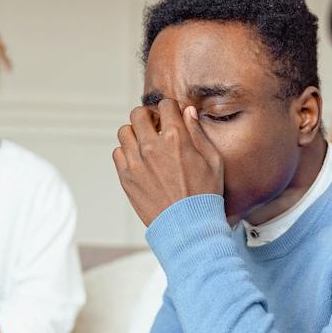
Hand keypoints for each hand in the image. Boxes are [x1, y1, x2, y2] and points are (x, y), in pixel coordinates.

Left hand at [112, 99, 223, 225]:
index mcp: (176, 138)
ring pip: (124, 132)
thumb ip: (198, 133)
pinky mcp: (126, 177)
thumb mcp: (213, 161)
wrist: (188, 226)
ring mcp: (136, 162)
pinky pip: (118, 153)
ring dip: (136, 134)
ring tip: (146, 144)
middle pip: (138, 114)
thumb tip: (188, 112)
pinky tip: (140, 161)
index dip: (170, 109)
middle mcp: (152, 146)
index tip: (172, 117)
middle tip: (156, 127)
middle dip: (148, 116)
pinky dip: (127, 153)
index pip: (164, 105)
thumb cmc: (204, 195)